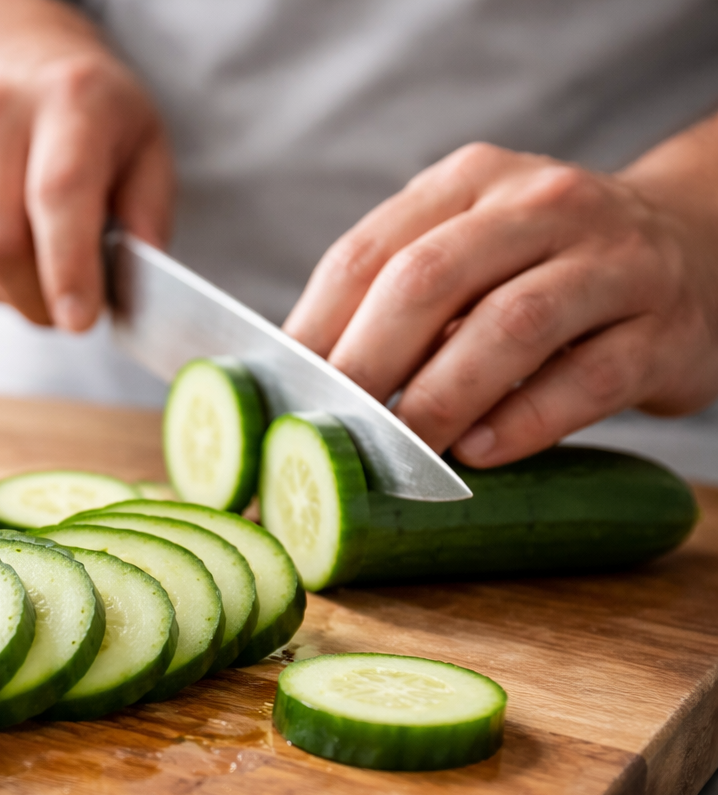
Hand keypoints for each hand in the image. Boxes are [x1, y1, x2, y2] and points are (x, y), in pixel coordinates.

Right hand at [0, 52, 172, 330]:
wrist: (7, 71)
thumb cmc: (88, 121)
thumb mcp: (145, 146)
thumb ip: (148, 214)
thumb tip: (136, 283)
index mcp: (67, 100)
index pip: (57, 192)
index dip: (68, 267)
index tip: (80, 321)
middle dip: (37, 299)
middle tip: (68, 310)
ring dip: (12, 293)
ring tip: (40, 268)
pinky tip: (6, 249)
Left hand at [284, 140, 717, 466]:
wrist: (696, 250)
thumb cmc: (542, 270)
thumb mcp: (468, 252)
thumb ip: (391, 299)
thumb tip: (286, 386)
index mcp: (469, 182)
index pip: (368, 253)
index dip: (312, 331)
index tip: (274, 398)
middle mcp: (540, 206)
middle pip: (429, 281)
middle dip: (366, 364)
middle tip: (329, 433)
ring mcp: (610, 263)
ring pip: (509, 326)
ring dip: (440, 399)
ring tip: (400, 452)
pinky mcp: (663, 330)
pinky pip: (585, 379)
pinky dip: (524, 422)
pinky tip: (480, 454)